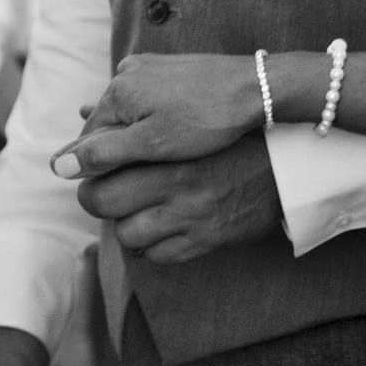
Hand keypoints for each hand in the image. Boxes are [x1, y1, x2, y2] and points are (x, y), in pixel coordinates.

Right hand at [50, 52, 261, 178]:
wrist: (255, 88)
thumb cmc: (206, 119)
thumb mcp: (151, 145)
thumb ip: (103, 155)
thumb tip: (57, 167)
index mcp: (118, 92)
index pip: (89, 140)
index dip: (97, 169)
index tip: (108, 193)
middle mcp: (128, 73)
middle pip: (107, 123)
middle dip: (114, 150)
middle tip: (125, 180)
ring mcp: (151, 66)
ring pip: (129, 111)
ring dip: (131, 135)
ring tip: (142, 160)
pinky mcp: (171, 67)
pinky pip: (148, 98)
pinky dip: (148, 117)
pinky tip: (159, 130)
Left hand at [75, 130, 283, 261]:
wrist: (283, 166)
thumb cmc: (228, 139)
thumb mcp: (182, 125)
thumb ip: (131, 122)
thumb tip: (81, 110)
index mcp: (171, 157)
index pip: (104, 172)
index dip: (90, 174)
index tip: (94, 170)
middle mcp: (178, 190)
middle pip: (105, 204)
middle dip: (97, 200)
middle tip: (105, 194)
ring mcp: (191, 220)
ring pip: (127, 235)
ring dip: (126, 225)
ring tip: (136, 210)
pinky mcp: (204, 242)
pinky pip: (157, 255)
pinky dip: (152, 244)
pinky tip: (159, 227)